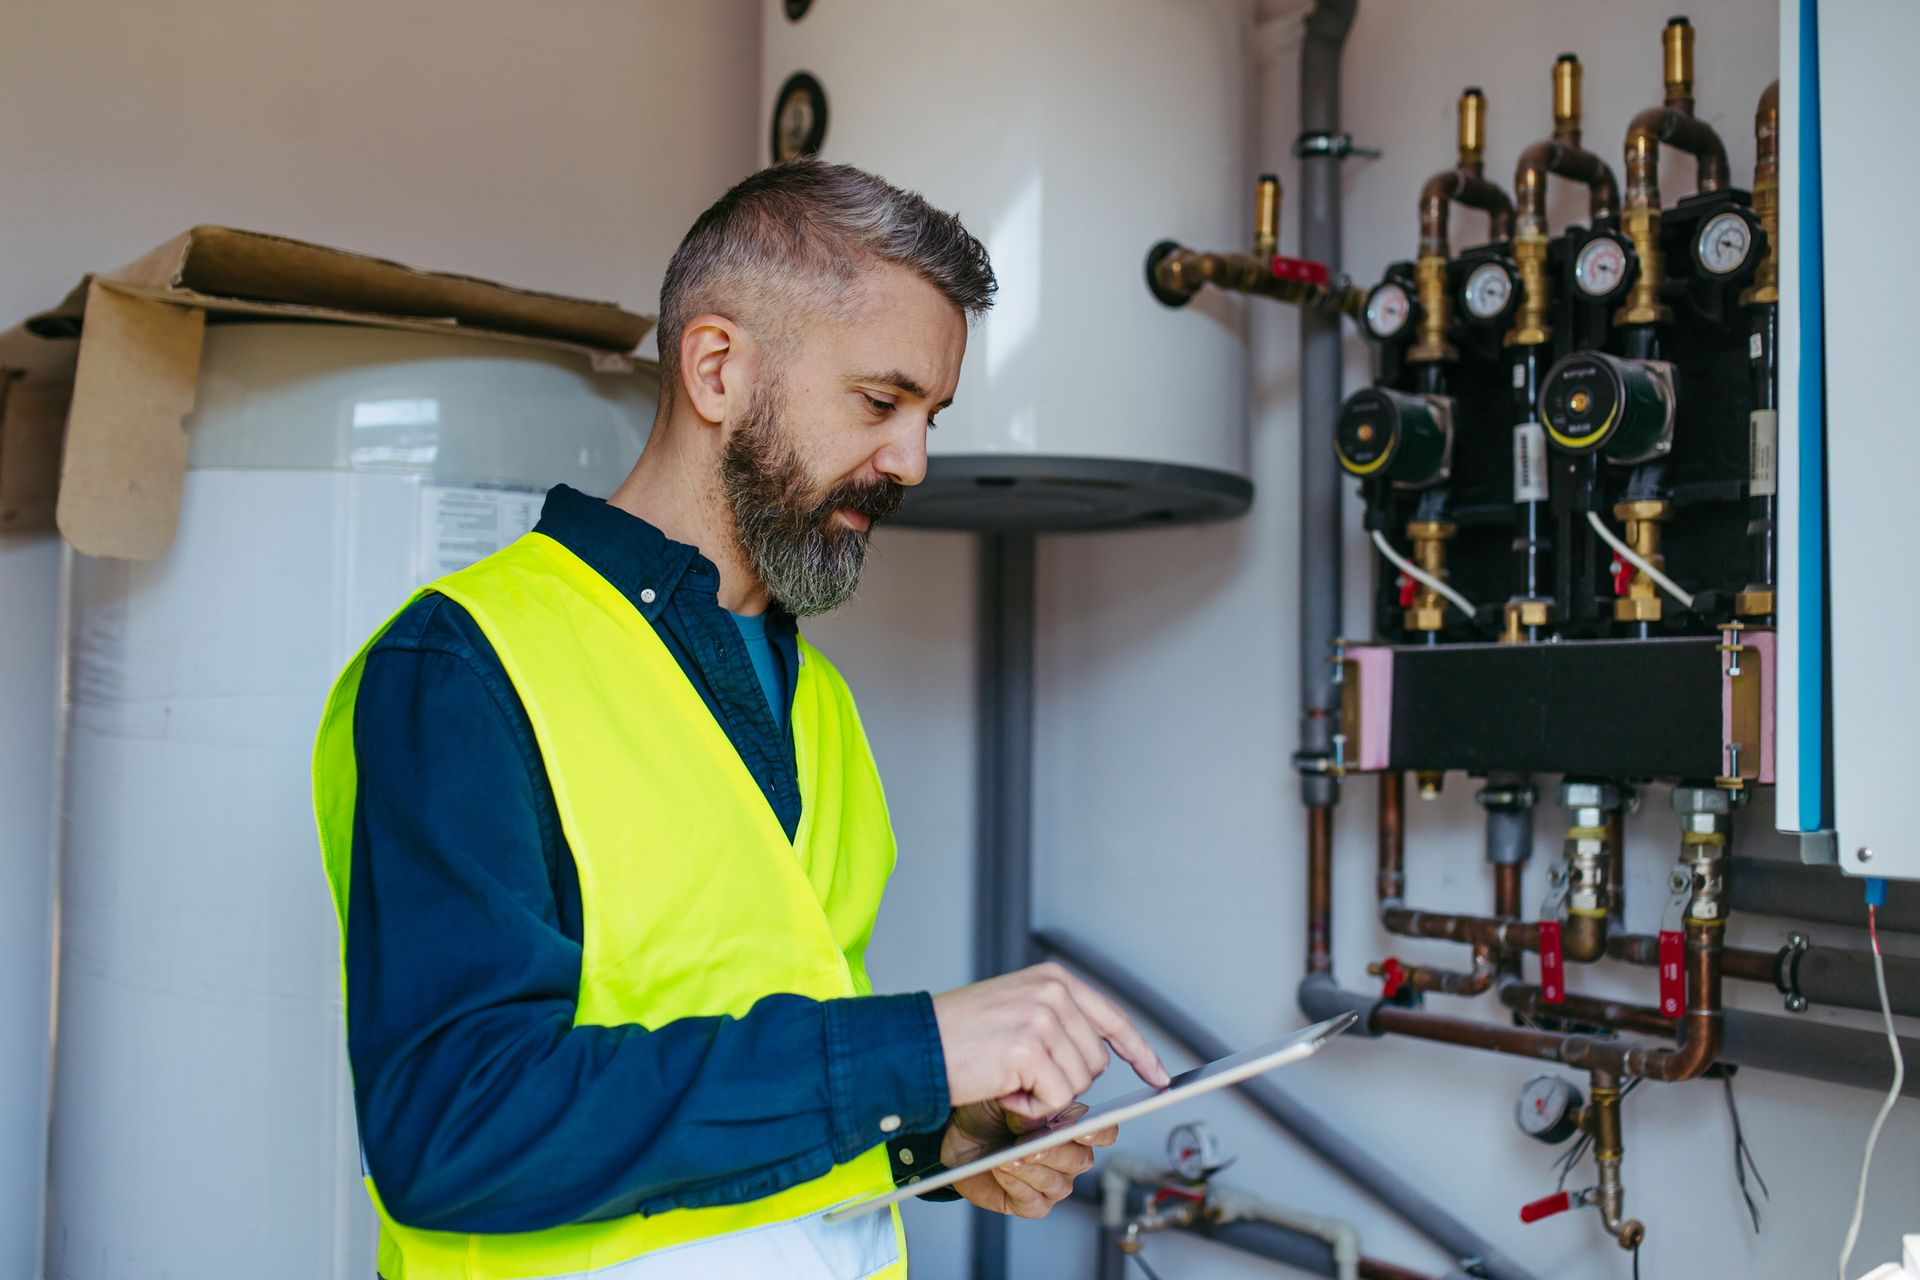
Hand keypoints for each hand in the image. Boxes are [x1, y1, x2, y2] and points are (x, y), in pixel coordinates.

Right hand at [932, 962, 1168, 1121]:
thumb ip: (1058, 1024)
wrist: (914, 1045)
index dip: (1139, 1051)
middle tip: (1021, 1076)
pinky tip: (1001, 1089)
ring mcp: (1042, 1018)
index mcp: (1053, 980)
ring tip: (1005, 1078)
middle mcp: (1052, 992)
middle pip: (1095, 1062)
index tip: (1159, 1075)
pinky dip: (1028, 1108)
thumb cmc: (956, 1036)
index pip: (1111, 1019)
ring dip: (1042, 1096)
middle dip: (1064, 1082)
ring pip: (1076, 1085)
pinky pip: (1053, 1100)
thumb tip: (1095, 1062)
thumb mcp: (1016, 1012)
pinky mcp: (1029, 1049)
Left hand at [941, 1099, 1117, 1218]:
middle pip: (1081, 1160)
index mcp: (1072, 1125)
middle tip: (1029, 1143)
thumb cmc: (988, 1111)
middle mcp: (1069, 1156)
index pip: (1104, 1131)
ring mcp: (1053, 1183)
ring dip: (1031, 1170)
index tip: (1081, 1131)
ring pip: (1058, 1184)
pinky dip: (1017, 1186)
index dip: (1099, 1133)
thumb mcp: (1008, 1094)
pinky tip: (1001, 1170)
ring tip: (1007, 1157)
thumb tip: (1045, 1119)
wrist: (958, 1133)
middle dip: (1053, 1151)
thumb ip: (1033, 1103)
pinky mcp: (1031, 1204)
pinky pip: (1035, 1203)